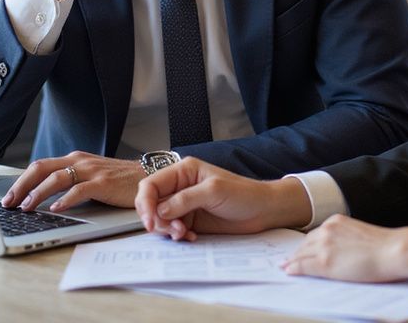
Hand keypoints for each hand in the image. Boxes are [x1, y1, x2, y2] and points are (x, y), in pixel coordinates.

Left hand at [0, 152, 143, 211]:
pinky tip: (56, 208)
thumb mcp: (89, 177)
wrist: (146, 176)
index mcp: (74, 160)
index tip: (7, 197)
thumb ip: (70, 183)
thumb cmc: (117, 181)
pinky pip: (80, 189)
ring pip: (58, 178)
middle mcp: (80, 161)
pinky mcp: (103, 182)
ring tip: (27, 206)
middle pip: (42, 168)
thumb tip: (41, 199)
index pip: (40, 166)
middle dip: (22, 186)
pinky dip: (66, 199)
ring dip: (39, 193)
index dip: (20, 181)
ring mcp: (92, 170)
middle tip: (8, 202)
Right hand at [135, 158, 311, 239]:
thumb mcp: (213, 191)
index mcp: (184, 171)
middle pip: (152, 204)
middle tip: (173, 230)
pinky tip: (190, 237)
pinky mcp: (190, 220)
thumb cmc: (243, 194)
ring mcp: (184, 205)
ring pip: (160, 219)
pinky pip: (172, 230)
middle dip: (157, 220)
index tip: (151, 222)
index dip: (145, 203)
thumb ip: (185, 199)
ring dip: (167, 230)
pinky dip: (176, 236)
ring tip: (184, 234)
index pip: (151, 185)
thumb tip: (160, 210)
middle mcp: (180, 186)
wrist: (262, 211)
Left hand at [283, 215, 407, 282]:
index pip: (316, 234)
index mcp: (336, 221)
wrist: (391, 250)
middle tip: (288, 259)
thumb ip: (345, 238)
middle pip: (306, 243)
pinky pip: (303, 266)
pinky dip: (294, 268)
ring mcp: (324, 245)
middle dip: (297, 252)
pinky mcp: (325, 262)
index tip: (301, 249)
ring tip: (286, 266)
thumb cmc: (383, 245)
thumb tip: (340, 250)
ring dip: (293, 261)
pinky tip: (289, 271)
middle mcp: (327, 229)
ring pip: (302, 254)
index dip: (307, 244)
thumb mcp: (359, 234)